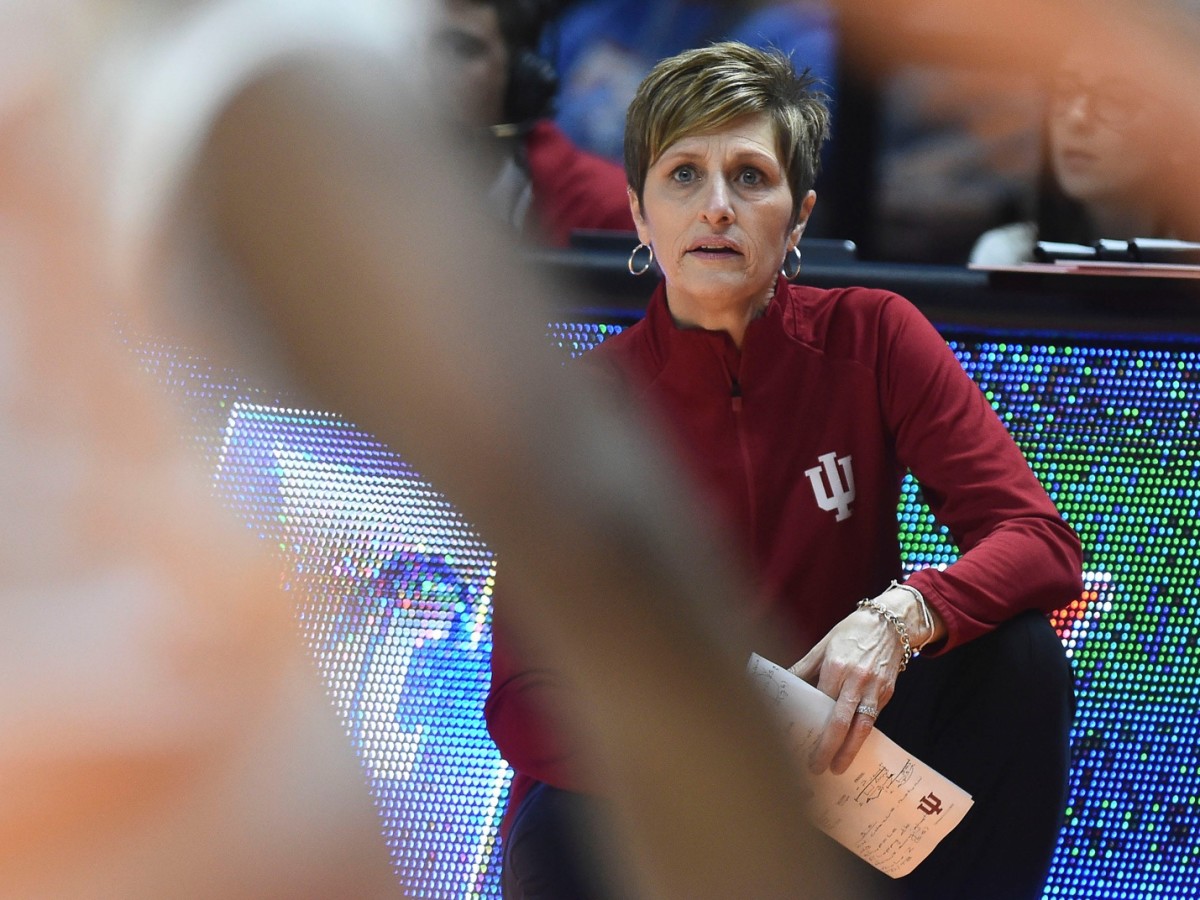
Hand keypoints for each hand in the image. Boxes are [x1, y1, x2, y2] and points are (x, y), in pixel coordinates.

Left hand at [787, 603, 906, 775]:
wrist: (889, 623)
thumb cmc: (852, 631)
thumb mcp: (822, 645)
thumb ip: (804, 667)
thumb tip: (783, 683)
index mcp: (836, 667)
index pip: (819, 703)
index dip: (809, 724)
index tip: (797, 740)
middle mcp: (857, 680)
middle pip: (841, 722)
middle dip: (829, 748)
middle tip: (817, 767)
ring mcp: (875, 689)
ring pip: (862, 727)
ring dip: (850, 750)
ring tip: (838, 767)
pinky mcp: (887, 693)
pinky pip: (873, 719)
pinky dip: (862, 735)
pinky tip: (852, 747)